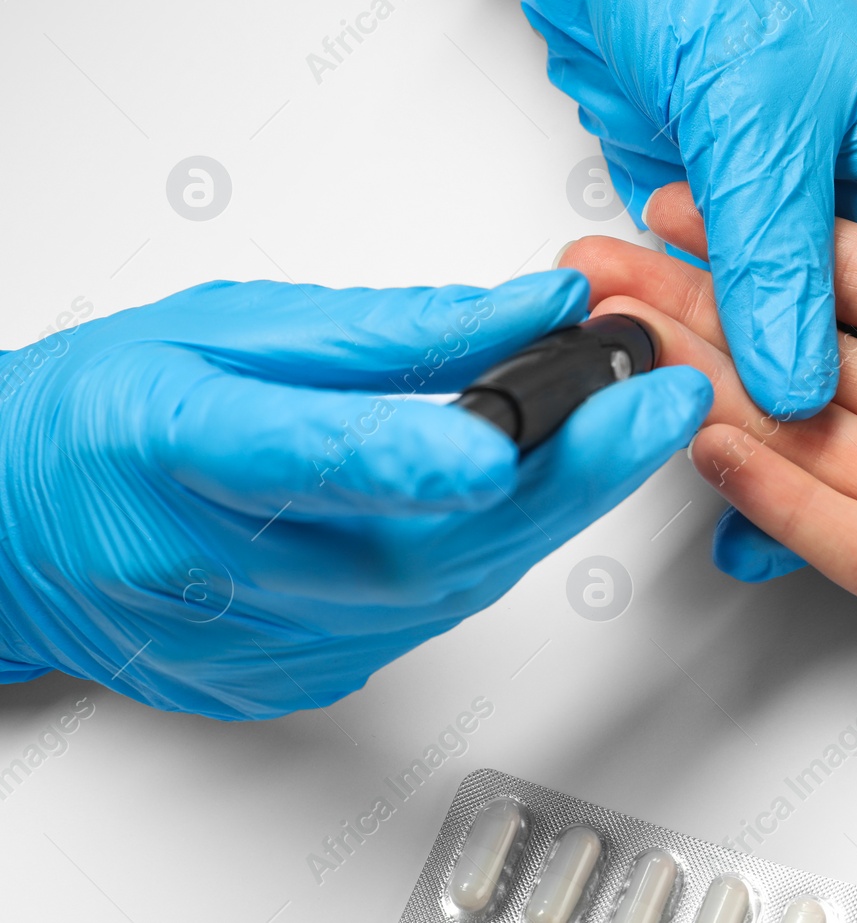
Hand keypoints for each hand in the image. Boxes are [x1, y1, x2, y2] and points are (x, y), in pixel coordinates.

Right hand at [0, 273, 710, 719]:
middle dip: (566, 472)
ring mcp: (264, 640)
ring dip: (555, 508)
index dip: (406, 455)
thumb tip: (533, 307)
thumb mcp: (233, 326)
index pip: (301, 458)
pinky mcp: (303, 675)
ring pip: (448, 587)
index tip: (503, 438)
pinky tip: (543, 494)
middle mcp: (219, 567)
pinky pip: (432, 614)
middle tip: (665, 402)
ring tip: (632, 428)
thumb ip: (393, 329)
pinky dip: (499, 549)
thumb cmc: (108, 415)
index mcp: (176, 448)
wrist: (21, 535)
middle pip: (419, 543)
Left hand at [424, 0, 856, 420]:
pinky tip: (645, 370)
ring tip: (675, 429)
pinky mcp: (720, 232)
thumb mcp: (759, 114)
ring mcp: (788, 227)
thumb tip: (797, 376)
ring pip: (775, 339)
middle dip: (801, 419)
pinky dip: (673, 340)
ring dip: (719, 379)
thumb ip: (780, 254)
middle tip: (750, 486)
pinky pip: (710, 311)